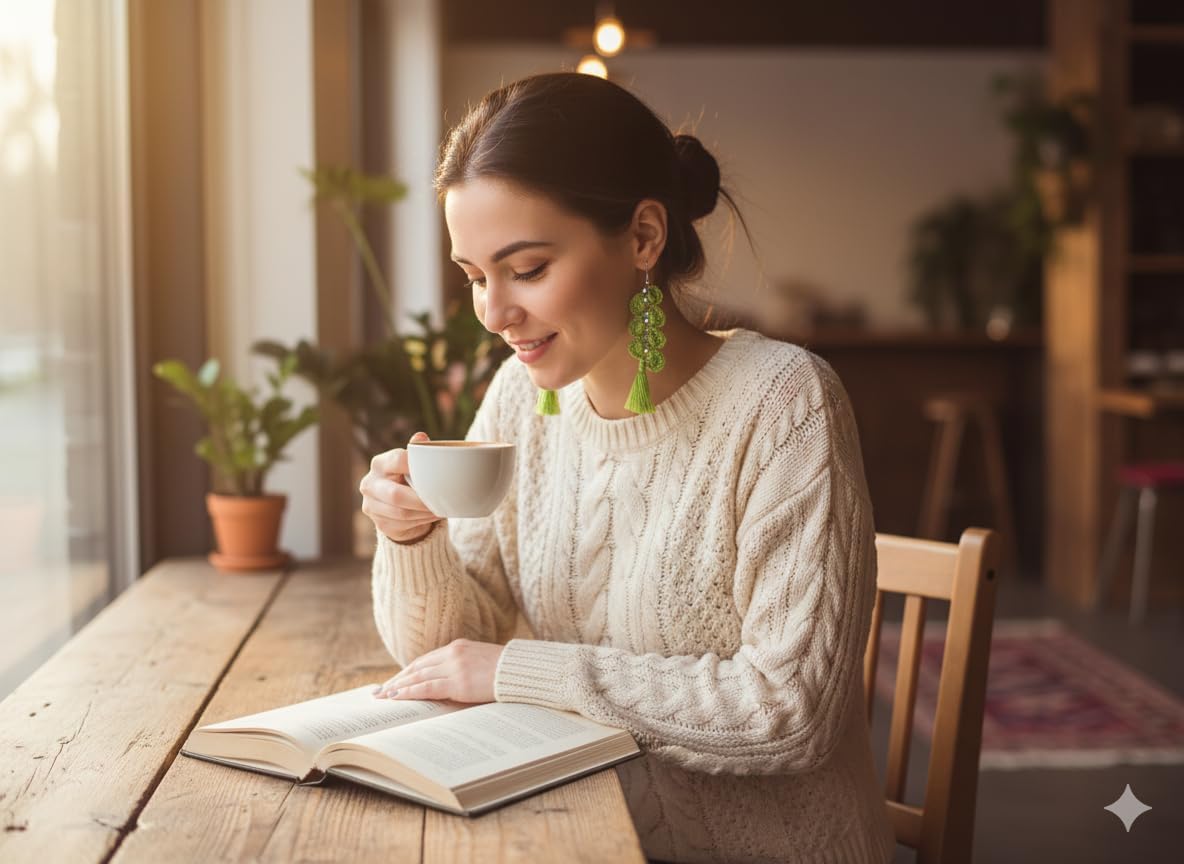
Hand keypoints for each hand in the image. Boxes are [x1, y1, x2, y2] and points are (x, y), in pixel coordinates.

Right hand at [359, 431, 440, 543]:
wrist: (397, 506)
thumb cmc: (407, 478)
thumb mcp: (412, 464)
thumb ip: (417, 452)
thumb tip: (421, 437)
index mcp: (379, 464)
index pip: (397, 460)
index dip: (416, 466)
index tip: (435, 472)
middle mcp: (370, 484)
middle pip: (396, 495)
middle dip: (421, 500)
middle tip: (440, 500)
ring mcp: (371, 505)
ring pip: (402, 513)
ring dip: (424, 512)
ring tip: (440, 508)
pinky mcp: (379, 522)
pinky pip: (403, 524)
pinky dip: (421, 521)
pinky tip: (431, 516)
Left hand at [373, 639, 504, 703]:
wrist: (522, 671)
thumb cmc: (506, 671)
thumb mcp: (482, 662)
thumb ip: (464, 666)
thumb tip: (450, 682)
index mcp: (458, 646)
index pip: (425, 659)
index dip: (408, 671)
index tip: (395, 680)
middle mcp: (453, 653)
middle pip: (417, 666)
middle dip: (397, 679)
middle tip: (380, 690)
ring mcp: (455, 667)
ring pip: (418, 676)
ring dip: (398, 686)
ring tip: (384, 696)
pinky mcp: (458, 682)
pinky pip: (427, 687)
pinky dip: (409, 692)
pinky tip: (397, 697)